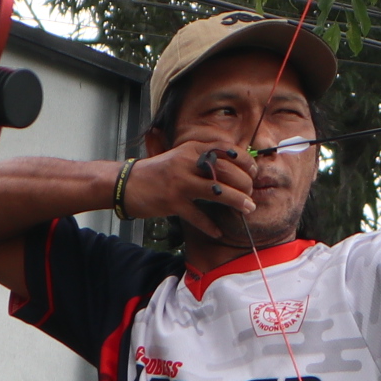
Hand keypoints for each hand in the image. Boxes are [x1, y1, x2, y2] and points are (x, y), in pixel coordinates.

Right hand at [120, 141, 268, 237]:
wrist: (127, 183)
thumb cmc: (158, 172)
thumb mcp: (180, 156)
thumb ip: (202, 157)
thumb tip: (233, 165)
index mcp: (191, 148)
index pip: (225, 148)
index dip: (244, 159)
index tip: (253, 170)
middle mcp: (187, 162)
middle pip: (225, 170)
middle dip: (244, 182)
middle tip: (251, 193)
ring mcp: (179, 182)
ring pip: (217, 190)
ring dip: (236, 200)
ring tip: (248, 208)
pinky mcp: (172, 201)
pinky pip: (197, 215)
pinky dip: (210, 225)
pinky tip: (218, 231)